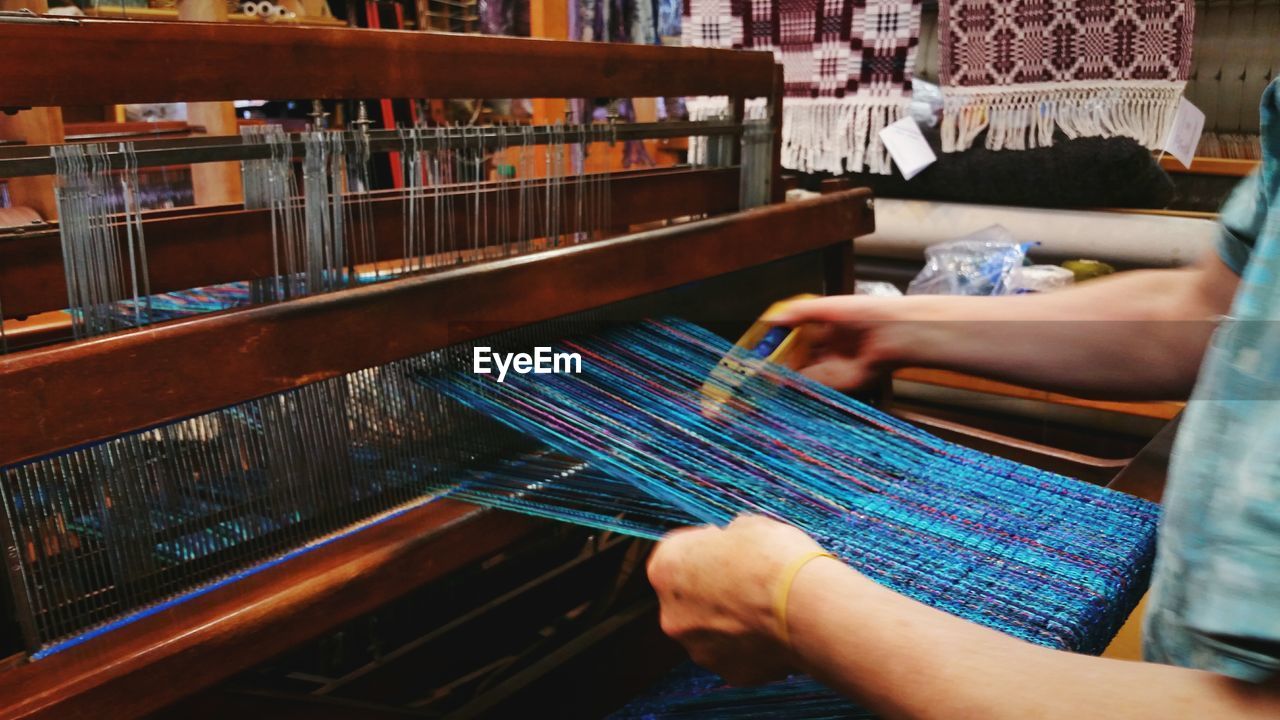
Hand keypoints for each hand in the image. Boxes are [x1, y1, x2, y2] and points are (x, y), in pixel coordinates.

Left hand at [646, 516, 827, 684]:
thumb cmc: (773, 560)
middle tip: (747, 579)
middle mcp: (672, 615)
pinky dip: (751, 644)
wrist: (805, 606)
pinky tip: (775, 629)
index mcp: (667, 569)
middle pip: (689, 598)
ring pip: (711, 630)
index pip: (676, 554)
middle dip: (713, 589)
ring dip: (730, 620)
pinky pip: (737, 654)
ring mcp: (699, 649)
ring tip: (765, 607)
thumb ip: (731, 537)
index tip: (725, 545)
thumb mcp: (749, 526)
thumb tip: (737, 542)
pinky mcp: (729, 672)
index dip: (703, 547)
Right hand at [763, 295, 928, 390]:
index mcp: (823, 327)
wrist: (895, 333)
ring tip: (761, 378)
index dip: (776, 342)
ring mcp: (831, 365)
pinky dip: (796, 387)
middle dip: (776, 363)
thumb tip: (771, 318)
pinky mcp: (838, 382)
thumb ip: (798, 312)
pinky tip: (780, 385)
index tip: (759, 346)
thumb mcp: (827, 307)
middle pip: (794, 357)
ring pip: (800, 373)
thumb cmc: (865, 313)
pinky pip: (813, 385)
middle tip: (756, 366)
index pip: (792, 336)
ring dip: (782, 377)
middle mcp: (826, 348)